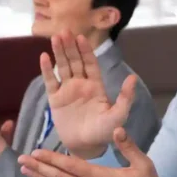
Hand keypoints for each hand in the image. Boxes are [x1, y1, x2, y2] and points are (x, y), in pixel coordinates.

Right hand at [42, 31, 136, 159]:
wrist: (86, 146)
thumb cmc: (105, 131)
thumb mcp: (119, 114)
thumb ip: (126, 97)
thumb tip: (133, 78)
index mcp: (96, 86)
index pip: (90, 64)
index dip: (86, 50)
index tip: (81, 37)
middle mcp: (81, 84)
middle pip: (75, 61)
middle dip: (70, 46)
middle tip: (65, 30)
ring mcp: (67, 90)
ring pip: (62, 67)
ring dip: (59, 52)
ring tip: (55, 37)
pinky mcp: (55, 99)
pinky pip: (50, 81)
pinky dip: (46, 69)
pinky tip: (43, 57)